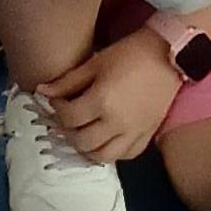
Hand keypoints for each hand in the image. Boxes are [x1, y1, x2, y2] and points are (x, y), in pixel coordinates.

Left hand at [40, 33, 177, 163]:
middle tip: (68, 119)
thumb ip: (67, 82)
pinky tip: (106, 139)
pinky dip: (112, 152)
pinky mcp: (147, 135)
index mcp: (102, 102)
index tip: (58, 101)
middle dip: (68, 131)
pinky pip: (126, 155)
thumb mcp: (94, 63)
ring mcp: (134, 132)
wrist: (168, 54)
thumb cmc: (129, 54)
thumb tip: (41, 91)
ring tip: (83, 133)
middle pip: (82, 142)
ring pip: (103, 157)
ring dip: (88, 149)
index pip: (69, 118)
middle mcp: (117, 123)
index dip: (58, 110)